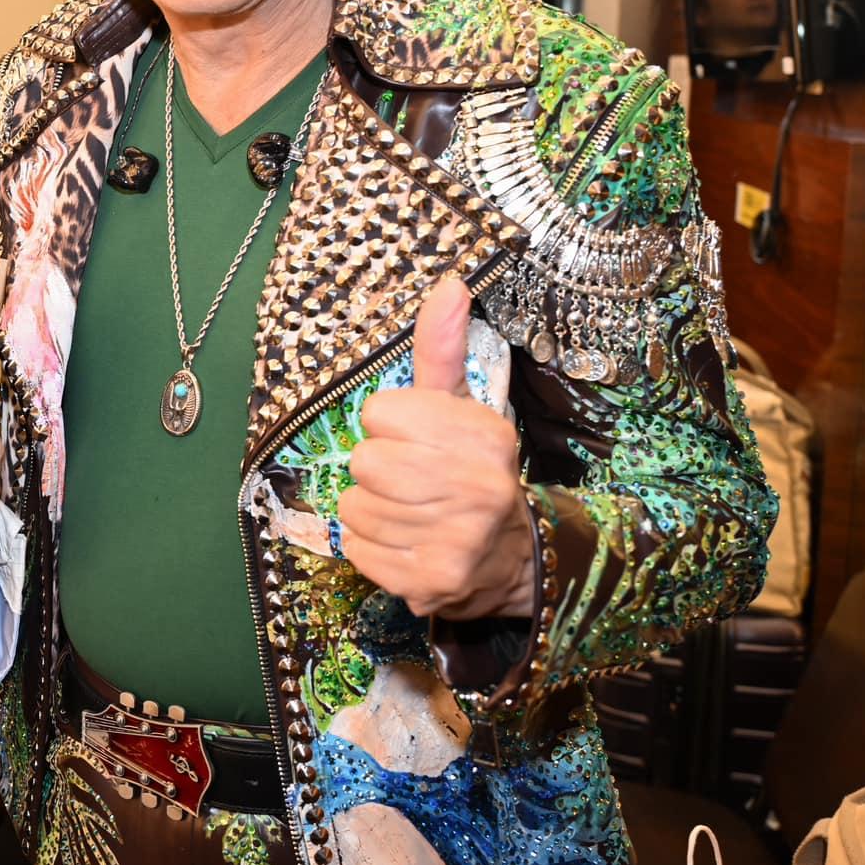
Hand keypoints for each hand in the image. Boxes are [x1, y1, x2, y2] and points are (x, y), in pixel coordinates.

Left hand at [338, 276, 536, 619]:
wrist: (510, 558)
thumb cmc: (469, 468)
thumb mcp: (460, 406)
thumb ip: (442, 347)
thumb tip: (449, 282)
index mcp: (484, 434)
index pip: (378, 411)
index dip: (388, 425)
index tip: (416, 439)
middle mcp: (479, 486)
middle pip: (364, 461)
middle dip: (376, 469)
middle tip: (409, 481)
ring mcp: (458, 540)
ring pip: (354, 506)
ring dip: (370, 511)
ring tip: (409, 513)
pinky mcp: (431, 582)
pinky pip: (356, 549)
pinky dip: (369, 547)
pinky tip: (404, 543)